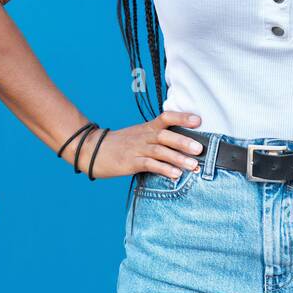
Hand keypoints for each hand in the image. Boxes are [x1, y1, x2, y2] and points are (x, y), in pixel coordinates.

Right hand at [65, 111, 206, 179]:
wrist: (92, 150)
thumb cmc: (120, 144)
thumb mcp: (138, 135)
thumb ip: (157, 136)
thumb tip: (181, 142)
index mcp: (147, 128)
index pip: (166, 117)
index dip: (182, 117)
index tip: (198, 120)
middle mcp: (144, 136)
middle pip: (166, 135)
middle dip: (184, 141)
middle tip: (200, 148)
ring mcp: (137, 149)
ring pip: (160, 151)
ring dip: (178, 158)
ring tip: (193, 166)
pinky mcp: (131, 163)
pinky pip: (149, 165)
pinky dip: (163, 169)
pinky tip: (175, 175)